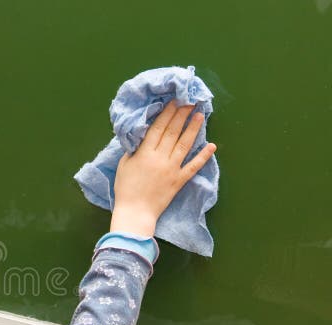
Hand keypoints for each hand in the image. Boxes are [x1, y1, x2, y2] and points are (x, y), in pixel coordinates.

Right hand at [110, 100, 216, 235]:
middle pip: (173, 132)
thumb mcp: (124, 164)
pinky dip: (203, 156)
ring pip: (185, 144)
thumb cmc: (125, 189)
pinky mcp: (180, 180)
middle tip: (190, 101)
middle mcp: (161, 158)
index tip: (174, 101)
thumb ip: (134, 149)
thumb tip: (142, 136)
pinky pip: (193, 166)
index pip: (158, 128)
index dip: (167, 113)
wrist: (135, 212)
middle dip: (181, 114)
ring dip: (193, 128)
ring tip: (199, 115)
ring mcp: (172, 169)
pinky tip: (212, 146)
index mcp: (145, 153)